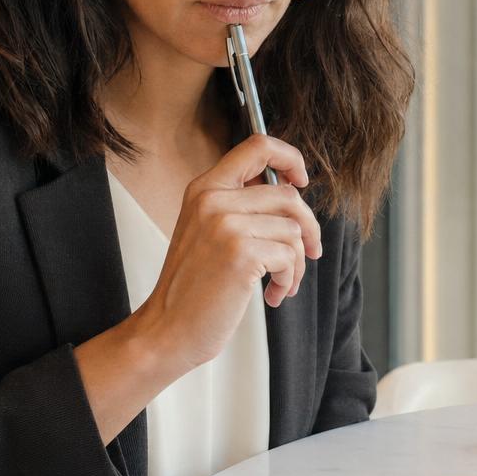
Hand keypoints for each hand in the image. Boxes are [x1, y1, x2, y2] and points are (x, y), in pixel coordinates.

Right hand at [131, 134, 322, 373]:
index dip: (290, 158)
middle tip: (310, 252)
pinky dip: (289, 279)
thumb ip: (240, 205)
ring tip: (282, 283)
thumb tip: (291, 191)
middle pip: (288, 195)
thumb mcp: (207, 231)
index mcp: (204, 188)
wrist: (166, 330)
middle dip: (309, 227)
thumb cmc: (193, 287)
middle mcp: (213, 199)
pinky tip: (273, 295)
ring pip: (294, 229)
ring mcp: (226, 225)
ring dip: (296, 263)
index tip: (300, 181)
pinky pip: (289, 256)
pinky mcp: (241, 253)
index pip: (258, 145)